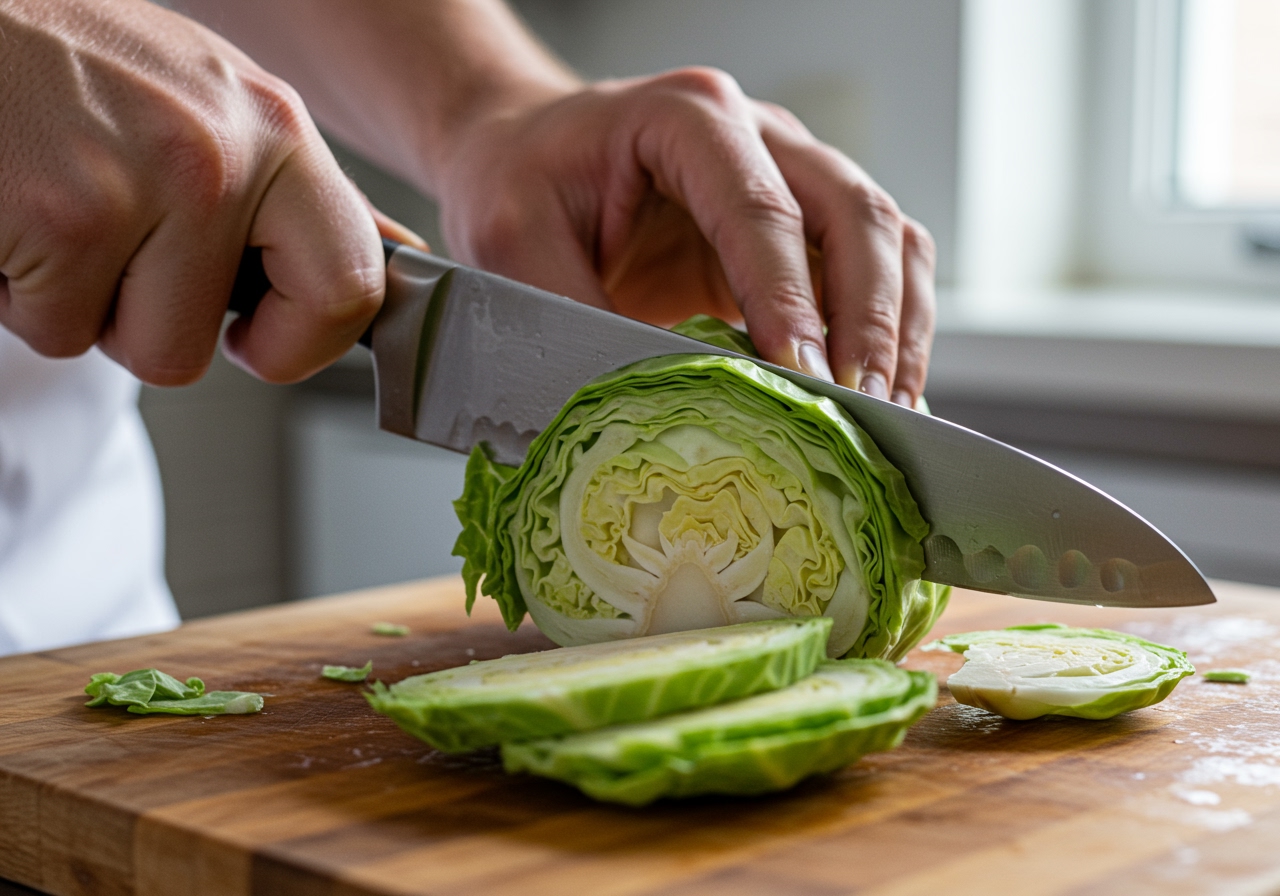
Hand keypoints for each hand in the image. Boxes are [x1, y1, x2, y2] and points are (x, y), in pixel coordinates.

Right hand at [0, 0, 384, 384]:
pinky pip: (53, 328)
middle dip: (157, 332)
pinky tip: (18, 215)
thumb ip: (296, 191)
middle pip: (209, 347)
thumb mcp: (214, 103)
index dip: (303, 343)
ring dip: (83, 305)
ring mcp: (136, 188)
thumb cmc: (75, 60)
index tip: (257, 337)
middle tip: (122, 262)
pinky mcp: (59, 219)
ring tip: (59, 216)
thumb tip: (391, 253)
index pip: (353, 286)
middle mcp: (218, 157)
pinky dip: (22, 292)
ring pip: (132, 349)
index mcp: (275, 127)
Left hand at [435, 67, 935, 405]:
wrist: (525, 153)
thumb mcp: (515, 244)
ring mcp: (790, 173)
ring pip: (886, 237)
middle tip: (863, 407)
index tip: (804, 378)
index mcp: (687, 118)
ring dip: (898, 327)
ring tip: (889, 411)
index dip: (789, 299)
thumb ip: (576, 314)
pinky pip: (876, 266)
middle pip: (854, 214)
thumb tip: (653, 400)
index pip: (762, 209)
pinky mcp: (799, 225)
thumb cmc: (519, 180)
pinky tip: (881, 389)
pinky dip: (892, 327)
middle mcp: (758, 134)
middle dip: (870, 319)